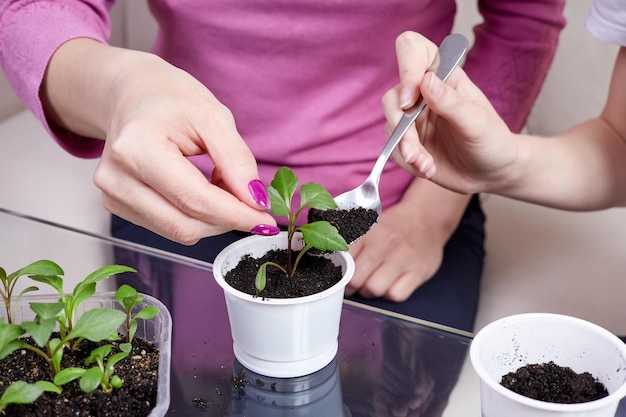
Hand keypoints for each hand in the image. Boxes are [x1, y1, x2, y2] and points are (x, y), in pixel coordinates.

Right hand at [44, 39, 277, 243]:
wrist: (131, 94)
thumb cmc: (170, 99)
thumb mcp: (213, 116)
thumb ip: (237, 160)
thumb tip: (256, 201)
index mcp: (137, 149)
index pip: (195, 200)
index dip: (236, 215)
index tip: (266, 220)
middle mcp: (116, 178)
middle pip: (185, 224)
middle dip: (227, 219)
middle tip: (249, 198)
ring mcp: (112, 195)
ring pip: (179, 231)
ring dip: (212, 218)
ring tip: (220, 183)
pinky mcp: (116, 206)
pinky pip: (168, 227)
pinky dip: (195, 216)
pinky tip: (200, 190)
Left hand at [345, 200, 443, 301]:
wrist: (427, 217)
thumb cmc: (393, 225)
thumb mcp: (368, 224)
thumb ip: (348, 239)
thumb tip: (327, 255)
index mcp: (368, 232)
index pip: (343, 260)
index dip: (338, 272)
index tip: (339, 275)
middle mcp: (385, 244)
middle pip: (356, 279)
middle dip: (351, 286)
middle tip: (354, 284)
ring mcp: (403, 258)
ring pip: (374, 289)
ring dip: (370, 292)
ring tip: (373, 283)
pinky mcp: (418, 271)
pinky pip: (396, 295)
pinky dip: (391, 294)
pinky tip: (391, 285)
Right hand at [382, 32, 519, 194]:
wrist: (492, 172)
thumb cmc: (492, 141)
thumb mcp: (477, 122)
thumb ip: (451, 102)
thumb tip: (425, 81)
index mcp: (443, 76)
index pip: (412, 50)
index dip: (406, 69)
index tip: (410, 100)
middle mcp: (424, 93)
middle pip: (392, 98)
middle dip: (401, 128)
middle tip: (415, 151)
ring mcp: (413, 118)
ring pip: (391, 127)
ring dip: (406, 150)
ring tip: (428, 166)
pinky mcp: (408, 141)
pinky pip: (394, 149)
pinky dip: (408, 162)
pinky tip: (428, 169)